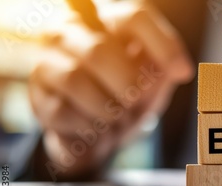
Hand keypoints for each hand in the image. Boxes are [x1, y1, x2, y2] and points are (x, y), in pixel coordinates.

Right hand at [29, 1, 192, 179]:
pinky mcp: (38, 94)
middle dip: (128, 84)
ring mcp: (48, 59)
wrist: (98, 130)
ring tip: (119, 116)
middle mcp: (71, 30)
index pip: (135, 17)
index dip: (163, 46)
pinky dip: (91, 126)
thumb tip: (179, 68)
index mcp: (106, 18)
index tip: (182, 72)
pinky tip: (99, 126)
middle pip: (100, 50)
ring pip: (75, 80)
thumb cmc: (127, 94)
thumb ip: (165, 69)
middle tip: (138, 100)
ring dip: (107, 108)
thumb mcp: (154, 80)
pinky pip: (63, 111)